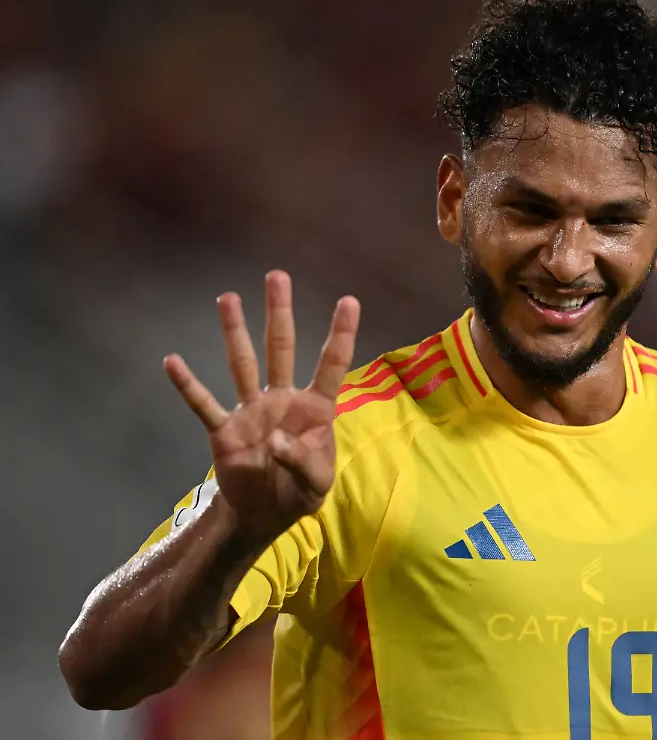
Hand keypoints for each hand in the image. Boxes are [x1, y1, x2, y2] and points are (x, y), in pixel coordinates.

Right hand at [163, 271, 359, 542]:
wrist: (263, 515)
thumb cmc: (299, 492)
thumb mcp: (316, 484)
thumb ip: (302, 461)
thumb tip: (275, 441)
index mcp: (315, 408)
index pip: (331, 365)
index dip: (341, 335)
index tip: (349, 300)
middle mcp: (282, 399)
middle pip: (281, 348)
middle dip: (280, 313)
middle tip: (277, 276)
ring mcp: (251, 411)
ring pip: (243, 364)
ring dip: (235, 332)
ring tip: (228, 298)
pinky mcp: (224, 430)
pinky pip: (204, 405)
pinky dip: (188, 385)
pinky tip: (172, 361)